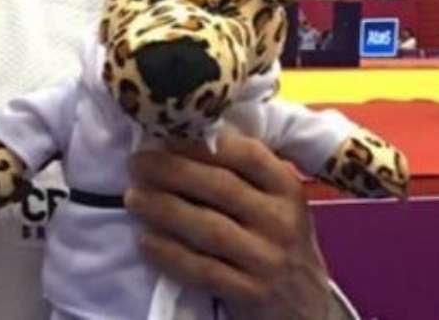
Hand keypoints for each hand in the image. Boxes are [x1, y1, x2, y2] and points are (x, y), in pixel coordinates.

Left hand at [125, 133, 331, 319]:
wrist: (306, 303)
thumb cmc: (276, 237)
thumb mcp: (274, 200)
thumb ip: (242, 172)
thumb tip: (183, 134)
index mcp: (286, 186)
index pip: (246, 154)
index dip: (202, 144)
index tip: (164, 135)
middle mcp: (281, 220)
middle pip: (220, 188)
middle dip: (171, 171)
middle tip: (135, 164)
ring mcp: (268, 259)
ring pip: (208, 228)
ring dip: (163, 209)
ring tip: (132, 197)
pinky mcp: (251, 293)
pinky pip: (202, 270)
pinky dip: (169, 253)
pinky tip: (144, 240)